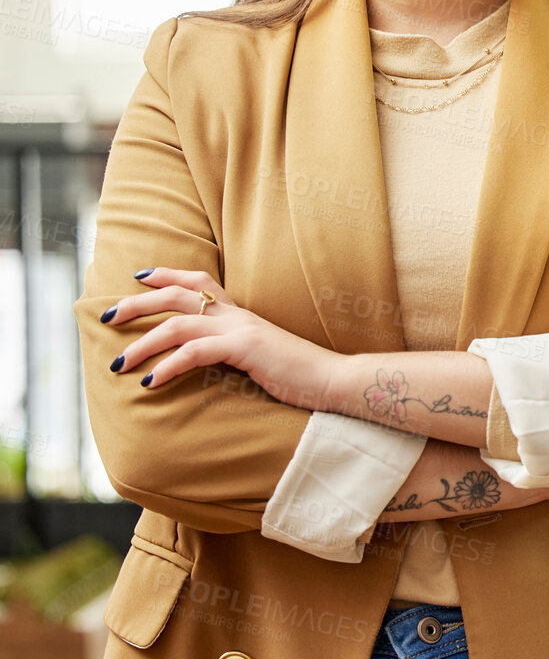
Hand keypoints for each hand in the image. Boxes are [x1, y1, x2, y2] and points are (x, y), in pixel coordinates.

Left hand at [103, 267, 338, 407]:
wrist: (331, 379)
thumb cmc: (297, 374)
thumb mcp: (259, 356)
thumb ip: (233, 350)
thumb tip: (206, 358)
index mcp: (241, 314)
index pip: (199, 282)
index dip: (167, 275)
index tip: (139, 278)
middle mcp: (237, 315)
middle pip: (178, 294)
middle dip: (137, 303)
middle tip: (108, 316)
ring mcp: (241, 329)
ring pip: (178, 323)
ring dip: (142, 342)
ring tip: (118, 363)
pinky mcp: (244, 348)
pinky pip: (195, 351)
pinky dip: (167, 366)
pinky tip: (150, 383)